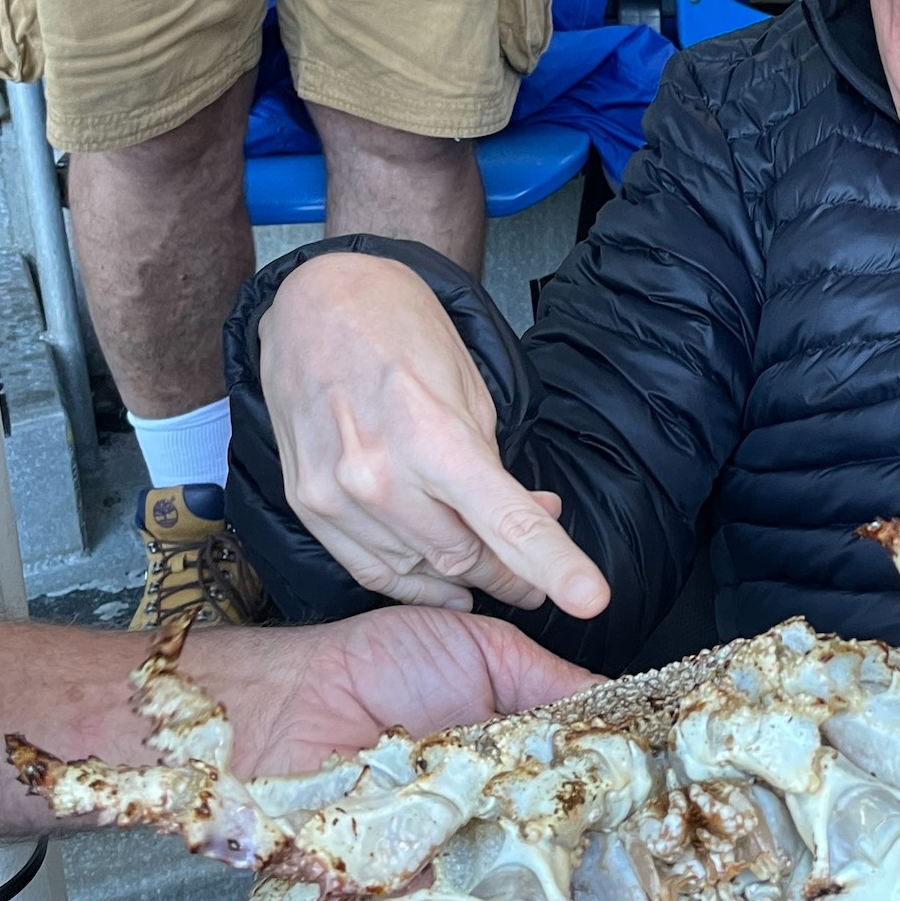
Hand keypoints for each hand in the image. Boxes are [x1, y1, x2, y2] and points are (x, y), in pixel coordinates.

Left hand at [187, 601, 599, 900]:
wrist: (285, 704)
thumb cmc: (376, 667)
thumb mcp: (483, 652)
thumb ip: (554, 684)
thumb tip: (627, 710)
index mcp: (521, 774)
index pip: (590, 814)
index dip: (628, 828)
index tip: (666, 835)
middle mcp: (495, 833)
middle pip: (569, 885)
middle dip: (604, 897)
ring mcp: (454, 878)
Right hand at [258, 252, 609, 614]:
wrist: (317, 300)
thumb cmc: (402, 331)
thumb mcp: (470, 389)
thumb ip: (498, 466)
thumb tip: (535, 517)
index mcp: (433, 437)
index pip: (505, 520)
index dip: (554, 564)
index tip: (591, 600)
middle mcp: (380, 475)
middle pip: (466, 558)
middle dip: (511, 573)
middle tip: (536, 578)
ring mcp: (337, 496)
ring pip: (421, 571)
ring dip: (465, 575)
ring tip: (489, 560)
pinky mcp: (308, 504)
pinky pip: (371, 569)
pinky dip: (413, 581)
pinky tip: (442, 582)